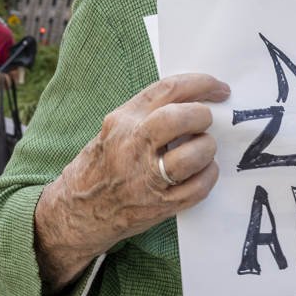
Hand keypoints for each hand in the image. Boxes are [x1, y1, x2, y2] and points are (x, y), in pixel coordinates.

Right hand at [34, 73, 229, 292]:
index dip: (202, 84)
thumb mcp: (115, 129)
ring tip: (203, 149)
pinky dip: (208, 176)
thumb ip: (147, 114)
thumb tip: (193, 99)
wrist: (77, 211)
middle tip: (206, 121)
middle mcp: (133, 146)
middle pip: (179, 118)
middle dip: (202, 115)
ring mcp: (145, 178)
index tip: (219, 89)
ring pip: (192, 156)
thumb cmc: (100, 166)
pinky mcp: (159, 205)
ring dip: (207, 149)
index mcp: (123, 120)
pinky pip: (198, 188)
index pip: (168, 89)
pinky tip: (202, 172)